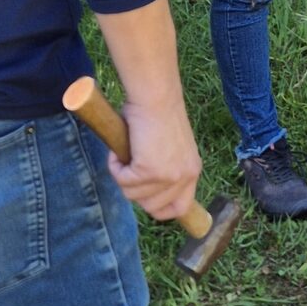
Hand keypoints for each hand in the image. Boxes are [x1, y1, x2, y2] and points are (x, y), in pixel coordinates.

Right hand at [109, 94, 204, 224]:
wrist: (155, 96)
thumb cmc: (157, 112)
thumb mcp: (170, 147)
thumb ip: (164, 167)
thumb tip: (143, 187)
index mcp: (192, 170)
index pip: (181, 208)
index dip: (161, 209)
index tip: (145, 199)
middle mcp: (184, 177)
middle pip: (152, 207)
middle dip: (135, 191)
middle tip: (128, 168)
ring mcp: (168, 176)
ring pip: (134, 195)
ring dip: (123, 177)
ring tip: (122, 154)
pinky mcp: (149, 171)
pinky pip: (123, 181)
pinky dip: (115, 167)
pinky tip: (117, 152)